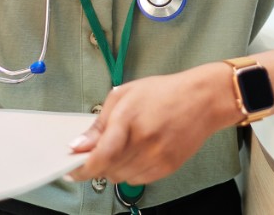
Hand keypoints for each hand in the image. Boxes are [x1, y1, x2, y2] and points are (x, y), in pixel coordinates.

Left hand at [66, 63, 237, 185]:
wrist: (201, 100)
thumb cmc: (163, 93)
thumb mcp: (124, 95)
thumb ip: (99, 123)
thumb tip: (80, 145)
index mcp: (128, 120)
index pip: (99, 157)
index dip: (82, 168)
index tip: (72, 169)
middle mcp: (143, 142)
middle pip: (107, 170)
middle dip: (97, 164)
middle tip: (99, 151)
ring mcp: (157, 157)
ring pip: (121, 178)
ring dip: (114, 168)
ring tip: (123, 147)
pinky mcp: (167, 168)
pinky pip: (138, 180)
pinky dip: (131, 171)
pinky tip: (137, 153)